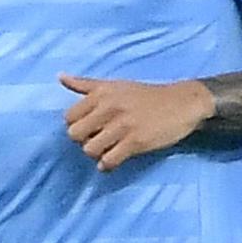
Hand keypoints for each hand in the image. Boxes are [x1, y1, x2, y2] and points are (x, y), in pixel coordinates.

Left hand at [60, 75, 212, 169]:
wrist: (181, 103)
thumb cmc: (146, 95)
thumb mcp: (115, 85)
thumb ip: (86, 84)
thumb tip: (60, 77)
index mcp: (101, 93)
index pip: (69, 117)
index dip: (77, 126)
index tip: (90, 128)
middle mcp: (109, 107)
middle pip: (75, 135)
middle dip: (84, 141)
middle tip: (97, 140)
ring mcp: (122, 125)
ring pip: (90, 150)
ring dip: (96, 154)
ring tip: (108, 150)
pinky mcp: (136, 141)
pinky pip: (109, 161)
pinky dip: (108, 165)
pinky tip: (114, 159)